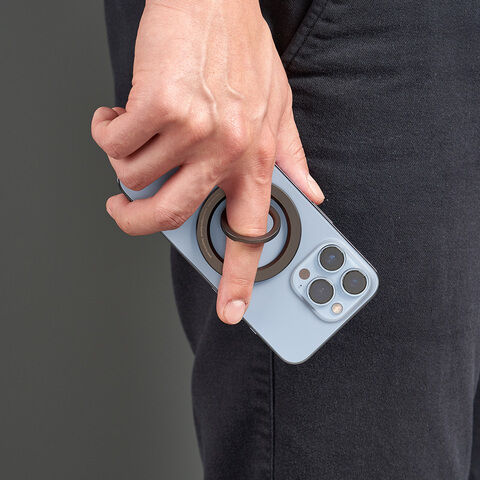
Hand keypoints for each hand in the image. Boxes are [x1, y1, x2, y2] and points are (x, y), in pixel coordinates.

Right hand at [92, 0, 323, 324]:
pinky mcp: (160, 104)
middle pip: (170, 216)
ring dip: (125, 157)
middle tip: (125, 209)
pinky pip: (115, 142)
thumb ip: (290, 156)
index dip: (239, 278)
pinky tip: (124, 110)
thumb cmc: (240, 50)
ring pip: (134, 175)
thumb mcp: (278, 106)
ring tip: (138, 130)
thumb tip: (309, 193)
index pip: (250, 232)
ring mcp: (194, 128)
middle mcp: (227, 148)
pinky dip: (108, 128)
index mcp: (256, 157)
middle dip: (134, 220)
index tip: (233, 310)